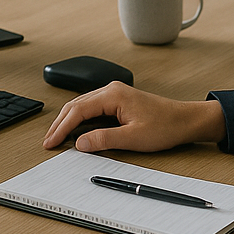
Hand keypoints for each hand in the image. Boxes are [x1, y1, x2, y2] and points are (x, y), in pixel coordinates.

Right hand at [41, 81, 226, 152]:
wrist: (184, 120)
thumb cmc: (165, 126)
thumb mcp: (134, 138)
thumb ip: (104, 139)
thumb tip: (80, 143)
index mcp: (113, 95)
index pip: (77, 110)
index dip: (62, 127)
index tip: (51, 142)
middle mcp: (111, 90)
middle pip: (76, 105)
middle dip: (60, 124)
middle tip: (48, 142)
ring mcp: (114, 94)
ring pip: (82, 106)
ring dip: (68, 122)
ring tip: (57, 138)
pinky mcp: (118, 101)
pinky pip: (92, 109)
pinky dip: (80, 120)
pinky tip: (76, 131)